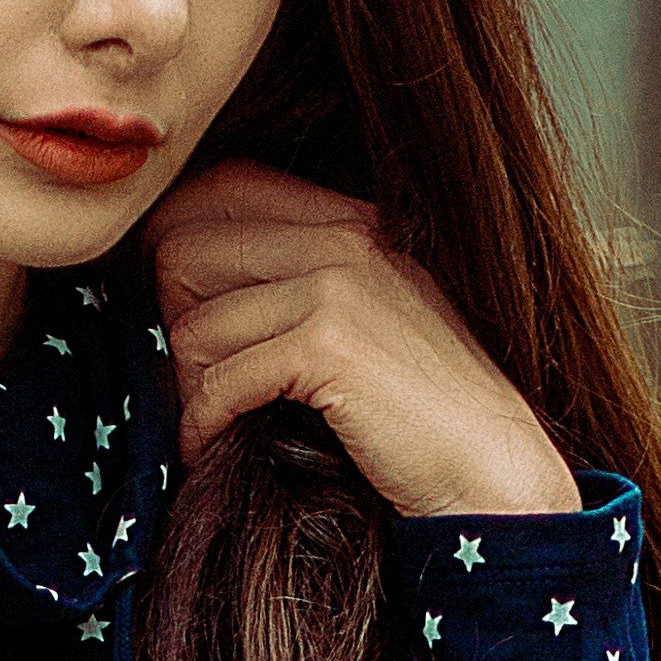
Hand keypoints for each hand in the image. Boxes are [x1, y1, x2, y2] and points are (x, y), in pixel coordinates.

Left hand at [148, 161, 579, 519]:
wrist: (491, 472)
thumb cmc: (421, 415)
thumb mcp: (368, 318)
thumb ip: (299, 280)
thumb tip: (185, 281)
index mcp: (350, 220)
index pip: (217, 188)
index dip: (175, 249)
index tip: (181, 315)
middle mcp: (342, 236)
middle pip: (182, 248)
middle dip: (169, 323)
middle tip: (193, 379)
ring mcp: (338, 285)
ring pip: (194, 324)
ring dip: (188, 389)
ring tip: (208, 424)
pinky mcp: (329, 345)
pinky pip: (220, 379)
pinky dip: (203, 423)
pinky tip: (213, 447)